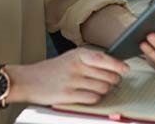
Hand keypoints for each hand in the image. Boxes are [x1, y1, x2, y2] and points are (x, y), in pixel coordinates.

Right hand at [9, 49, 128, 105]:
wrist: (28, 80)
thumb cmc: (51, 70)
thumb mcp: (70, 57)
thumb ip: (89, 60)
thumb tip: (113, 65)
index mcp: (78, 54)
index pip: (105, 59)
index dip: (118, 65)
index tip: (126, 69)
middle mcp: (76, 66)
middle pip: (107, 76)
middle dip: (113, 80)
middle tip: (111, 82)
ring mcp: (72, 81)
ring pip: (102, 88)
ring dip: (104, 91)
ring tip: (98, 89)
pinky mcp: (68, 95)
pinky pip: (92, 98)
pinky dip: (94, 99)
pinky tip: (89, 96)